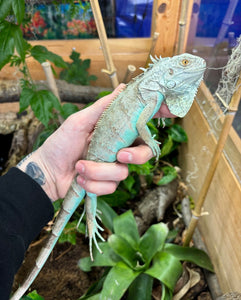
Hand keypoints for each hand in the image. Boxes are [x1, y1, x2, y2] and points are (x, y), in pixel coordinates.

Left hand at [17, 84, 174, 200]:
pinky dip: (92, 183)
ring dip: (98, 171)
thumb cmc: (61, 143)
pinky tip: (79, 178)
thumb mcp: (80, 121)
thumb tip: (122, 88)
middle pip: (145, 153)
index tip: (170, 111)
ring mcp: (113, 168)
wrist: (47, 170)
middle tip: (119, 155)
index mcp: (116, 132)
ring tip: (80, 166)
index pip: (142, 126)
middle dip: (135, 156)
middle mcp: (119, 150)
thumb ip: (102, 108)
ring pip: (123, 173)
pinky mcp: (106, 185)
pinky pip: (110, 187)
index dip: (158, 118)